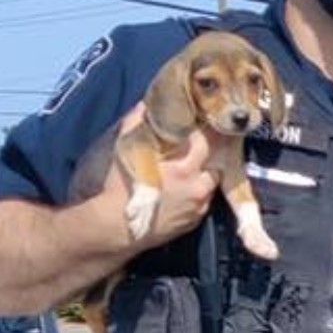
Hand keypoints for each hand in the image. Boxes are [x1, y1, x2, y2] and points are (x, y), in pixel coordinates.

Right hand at [116, 103, 218, 246]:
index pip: (208, 143)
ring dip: (205, 176)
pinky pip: (204, 203)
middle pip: (216, 165)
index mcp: (185, 168)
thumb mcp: (126, 150)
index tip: (201, 125)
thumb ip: (138, 124)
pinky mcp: (194, 222)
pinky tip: (184, 190)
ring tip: (191, 169)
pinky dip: (198, 194)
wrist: (116, 228)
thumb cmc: (119, 187)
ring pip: (212, 185)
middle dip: (209, 156)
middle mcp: (198, 188)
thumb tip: (147, 104)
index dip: (204, 133)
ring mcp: (198, 207)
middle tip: (199, 149)